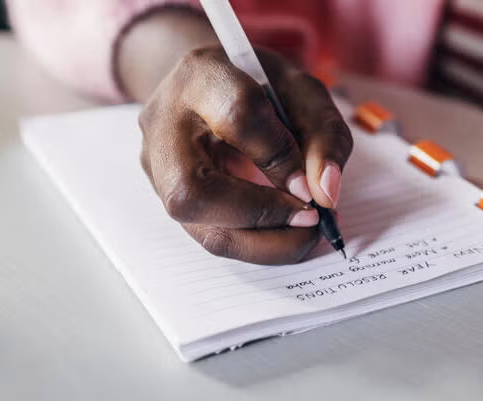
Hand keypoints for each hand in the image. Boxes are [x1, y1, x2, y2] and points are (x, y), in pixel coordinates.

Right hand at [137, 46, 351, 263]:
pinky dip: (257, 244)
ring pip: (200, 228)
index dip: (280, 157)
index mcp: (202, 75)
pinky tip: (286, 234)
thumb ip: (323, 135)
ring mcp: (157, 167)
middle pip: (193, 191)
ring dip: (264, 243)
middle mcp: (164, 125)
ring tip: (306, 234)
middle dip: (262, 216)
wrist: (211, 88)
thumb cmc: (259, 86)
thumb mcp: (303, 93)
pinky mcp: (168, 199)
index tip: (313, 183)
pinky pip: (211, 236)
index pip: (236, 116)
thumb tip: (326, 193)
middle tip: (311, 219)